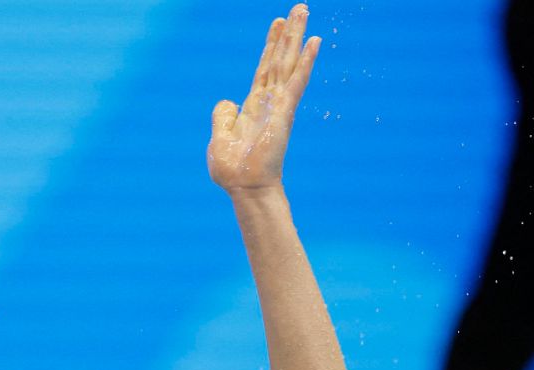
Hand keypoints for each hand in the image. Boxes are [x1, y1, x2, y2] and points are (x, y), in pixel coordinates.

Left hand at [208, 5, 320, 194]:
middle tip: (300, 7)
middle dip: (289, 33)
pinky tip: (314, 42)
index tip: (278, 24)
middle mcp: (269, 101)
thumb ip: (222, 117)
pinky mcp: (285, 112)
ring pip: (289, 63)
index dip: (270, 46)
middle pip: (280, 59)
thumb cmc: (232, 170)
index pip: (264, 69)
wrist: (244, 187)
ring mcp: (279, 105)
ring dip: (297, 37)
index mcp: (254, 106)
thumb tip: (227, 101)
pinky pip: (297, 81)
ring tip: (304, 11)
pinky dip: (306, 61)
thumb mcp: (218, 137)